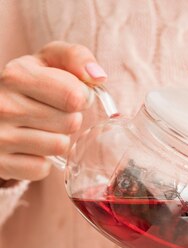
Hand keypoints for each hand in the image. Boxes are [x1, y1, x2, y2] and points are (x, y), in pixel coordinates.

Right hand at [0, 41, 106, 180]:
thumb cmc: (29, 84)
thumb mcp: (47, 61)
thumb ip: (75, 57)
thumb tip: (97, 77)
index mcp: (16, 75)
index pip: (74, 96)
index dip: (82, 97)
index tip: (72, 94)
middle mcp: (2, 105)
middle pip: (70, 123)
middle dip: (69, 118)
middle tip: (51, 112)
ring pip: (59, 147)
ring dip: (58, 140)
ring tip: (40, 128)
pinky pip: (42, 169)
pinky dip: (41, 162)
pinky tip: (28, 147)